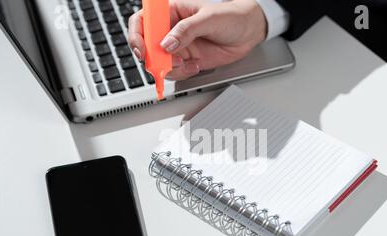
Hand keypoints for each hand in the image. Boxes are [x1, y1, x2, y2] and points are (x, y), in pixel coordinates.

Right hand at [128, 0, 267, 79]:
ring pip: (160, 63)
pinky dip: (183, 73)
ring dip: (170, 68)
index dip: (137, 36)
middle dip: (153, 58)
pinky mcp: (187, 60)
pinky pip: (176, 71)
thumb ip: (186, 30)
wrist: (249, 32)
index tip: (142, 49)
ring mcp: (178, 47)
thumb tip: (167, 44)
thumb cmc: (231, 17)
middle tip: (165, 64)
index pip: (143, 21)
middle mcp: (171, 30)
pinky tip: (196, 65)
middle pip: (147, 46)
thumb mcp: (208, 19)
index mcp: (171, 12)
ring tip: (187, 64)